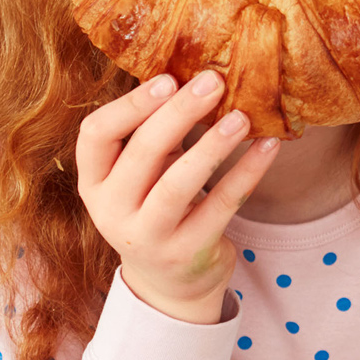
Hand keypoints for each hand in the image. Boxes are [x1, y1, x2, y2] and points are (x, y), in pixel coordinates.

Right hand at [76, 69, 278, 322]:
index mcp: (93, 183)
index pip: (95, 134)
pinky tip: (267, 148)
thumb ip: (151, 134)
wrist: (169, 284)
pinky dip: (246, 174)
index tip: (168, 78)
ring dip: (212, 145)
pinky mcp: (187, 252)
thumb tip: (192, 74)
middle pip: (142, 152)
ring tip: (242, 117)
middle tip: (214, 82)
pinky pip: (221, 206)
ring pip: (179, 183)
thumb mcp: (139, 176)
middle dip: (179, 112)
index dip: (130, 104)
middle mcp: (111, 211)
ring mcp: (148, 236)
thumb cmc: (155, 208)